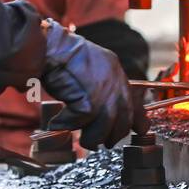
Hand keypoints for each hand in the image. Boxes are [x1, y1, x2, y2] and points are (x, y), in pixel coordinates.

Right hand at [40, 20, 135, 148]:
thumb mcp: (90, 68)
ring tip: (78, 137)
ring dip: (90, 137)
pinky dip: (67, 125)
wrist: (48, 47)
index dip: (138, 119)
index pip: (135, 100)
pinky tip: (58, 122)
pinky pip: (81, 123)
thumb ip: (101, 86)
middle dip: (112, 135)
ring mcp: (103, 91)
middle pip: (124, 119)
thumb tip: (100, 112)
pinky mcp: (89, 101)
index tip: (140, 130)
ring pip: (104, 127)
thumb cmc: (61, 56)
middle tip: (98, 141)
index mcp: (115, 71)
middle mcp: (114, 81)